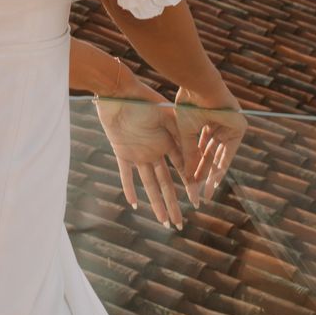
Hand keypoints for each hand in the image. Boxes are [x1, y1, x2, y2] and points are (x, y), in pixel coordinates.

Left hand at [93, 68, 198, 228]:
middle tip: (179, 223)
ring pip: (149, 183)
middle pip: (165, 183)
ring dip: (156, 202)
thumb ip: (179, 131)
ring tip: (163, 220)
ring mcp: (138, 153)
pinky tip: (134, 204)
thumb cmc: (143, 97)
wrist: (118, 91)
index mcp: (168, 141)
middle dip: (173, 203)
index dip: (189, 185)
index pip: (182, 168)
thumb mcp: (166, 114)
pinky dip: (129, 189)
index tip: (197, 201)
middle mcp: (155, 151)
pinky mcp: (121, 152)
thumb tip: (197, 148)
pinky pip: (125, 175)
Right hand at [175, 77, 246, 201]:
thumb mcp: (186, 134)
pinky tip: (213, 181)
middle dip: (204, 174)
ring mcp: (231, 126)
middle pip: (211, 155)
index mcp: (206, 121)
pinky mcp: (239, 127)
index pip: (202, 148)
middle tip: (199, 193)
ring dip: (212, 174)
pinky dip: (221, 166)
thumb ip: (189, 155)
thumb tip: (186, 176)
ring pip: (220, 156)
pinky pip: (229, 152)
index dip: (196, 165)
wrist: (200, 88)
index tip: (190, 182)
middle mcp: (220, 124)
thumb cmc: (189, 105)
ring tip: (206, 192)